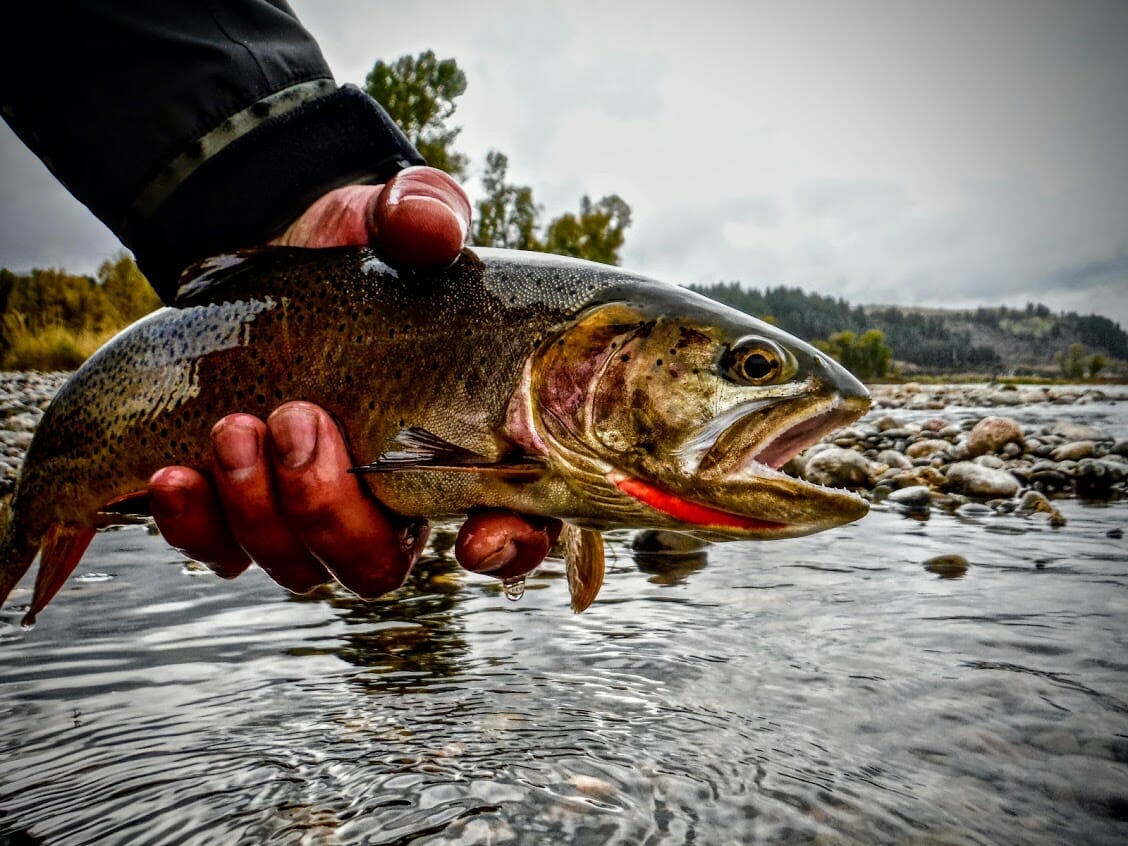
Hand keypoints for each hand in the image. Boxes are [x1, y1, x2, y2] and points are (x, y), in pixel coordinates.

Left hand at [147, 167, 560, 597]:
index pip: (514, 528)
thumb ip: (426, 216)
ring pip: (298, 565)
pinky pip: (222, 551)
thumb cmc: (361, 252)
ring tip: (234, 427)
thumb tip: (429, 226)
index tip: (475, 536)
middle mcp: (394, 501)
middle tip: (300, 422)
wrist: (273, 255)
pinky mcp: (246, 511)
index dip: (506, 549)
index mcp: (464, 448)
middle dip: (333, 514)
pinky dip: (197, 525)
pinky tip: (176, 472)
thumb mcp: (397, 220)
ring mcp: (316, 515)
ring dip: (261, 512)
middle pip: (377, 564)